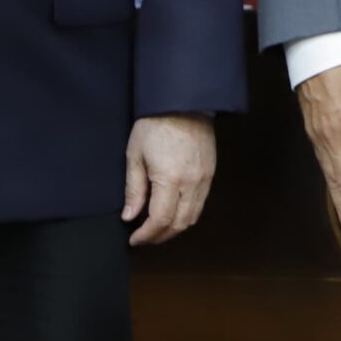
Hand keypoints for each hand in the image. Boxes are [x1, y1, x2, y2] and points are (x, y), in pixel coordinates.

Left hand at [124, 114, 217, 245]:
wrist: (183, 102)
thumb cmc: (154, 125)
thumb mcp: (135, 154)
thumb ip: (133, 188)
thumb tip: (129, 216)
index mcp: (170, 178)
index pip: (160, 219)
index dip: (147, 234)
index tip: (134, 239)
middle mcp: (192, 183)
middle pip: (179, 223)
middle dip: (160, 236)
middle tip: (144, 238)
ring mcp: (205, 179)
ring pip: (193, 217)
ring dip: (174, 228)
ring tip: (157, 229)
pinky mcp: (211, 173)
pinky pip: (200, 204)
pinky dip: (186, 215)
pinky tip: (172, 212)